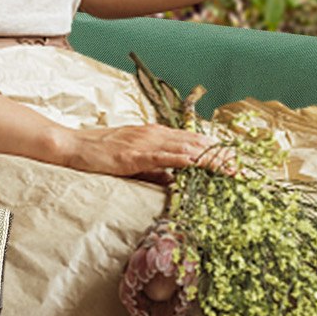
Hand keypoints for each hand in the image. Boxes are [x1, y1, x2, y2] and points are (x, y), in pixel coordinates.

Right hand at [56, 123, 228, 185]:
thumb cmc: (99, 154)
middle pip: (197, 143)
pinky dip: (186, 160)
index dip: (217, 151)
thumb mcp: (133, 162)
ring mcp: (147, 142)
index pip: (193, 141)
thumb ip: (155, 170)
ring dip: (212, 159)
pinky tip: (201, 164)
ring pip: (187, 148)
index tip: (235, 163)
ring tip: (232, 169)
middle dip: (222, 156)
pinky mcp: (136, 153)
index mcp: (156, 134)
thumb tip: (175, 182)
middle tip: (244, 168)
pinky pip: (166, 156)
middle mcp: (156, 133)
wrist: (73, 146)